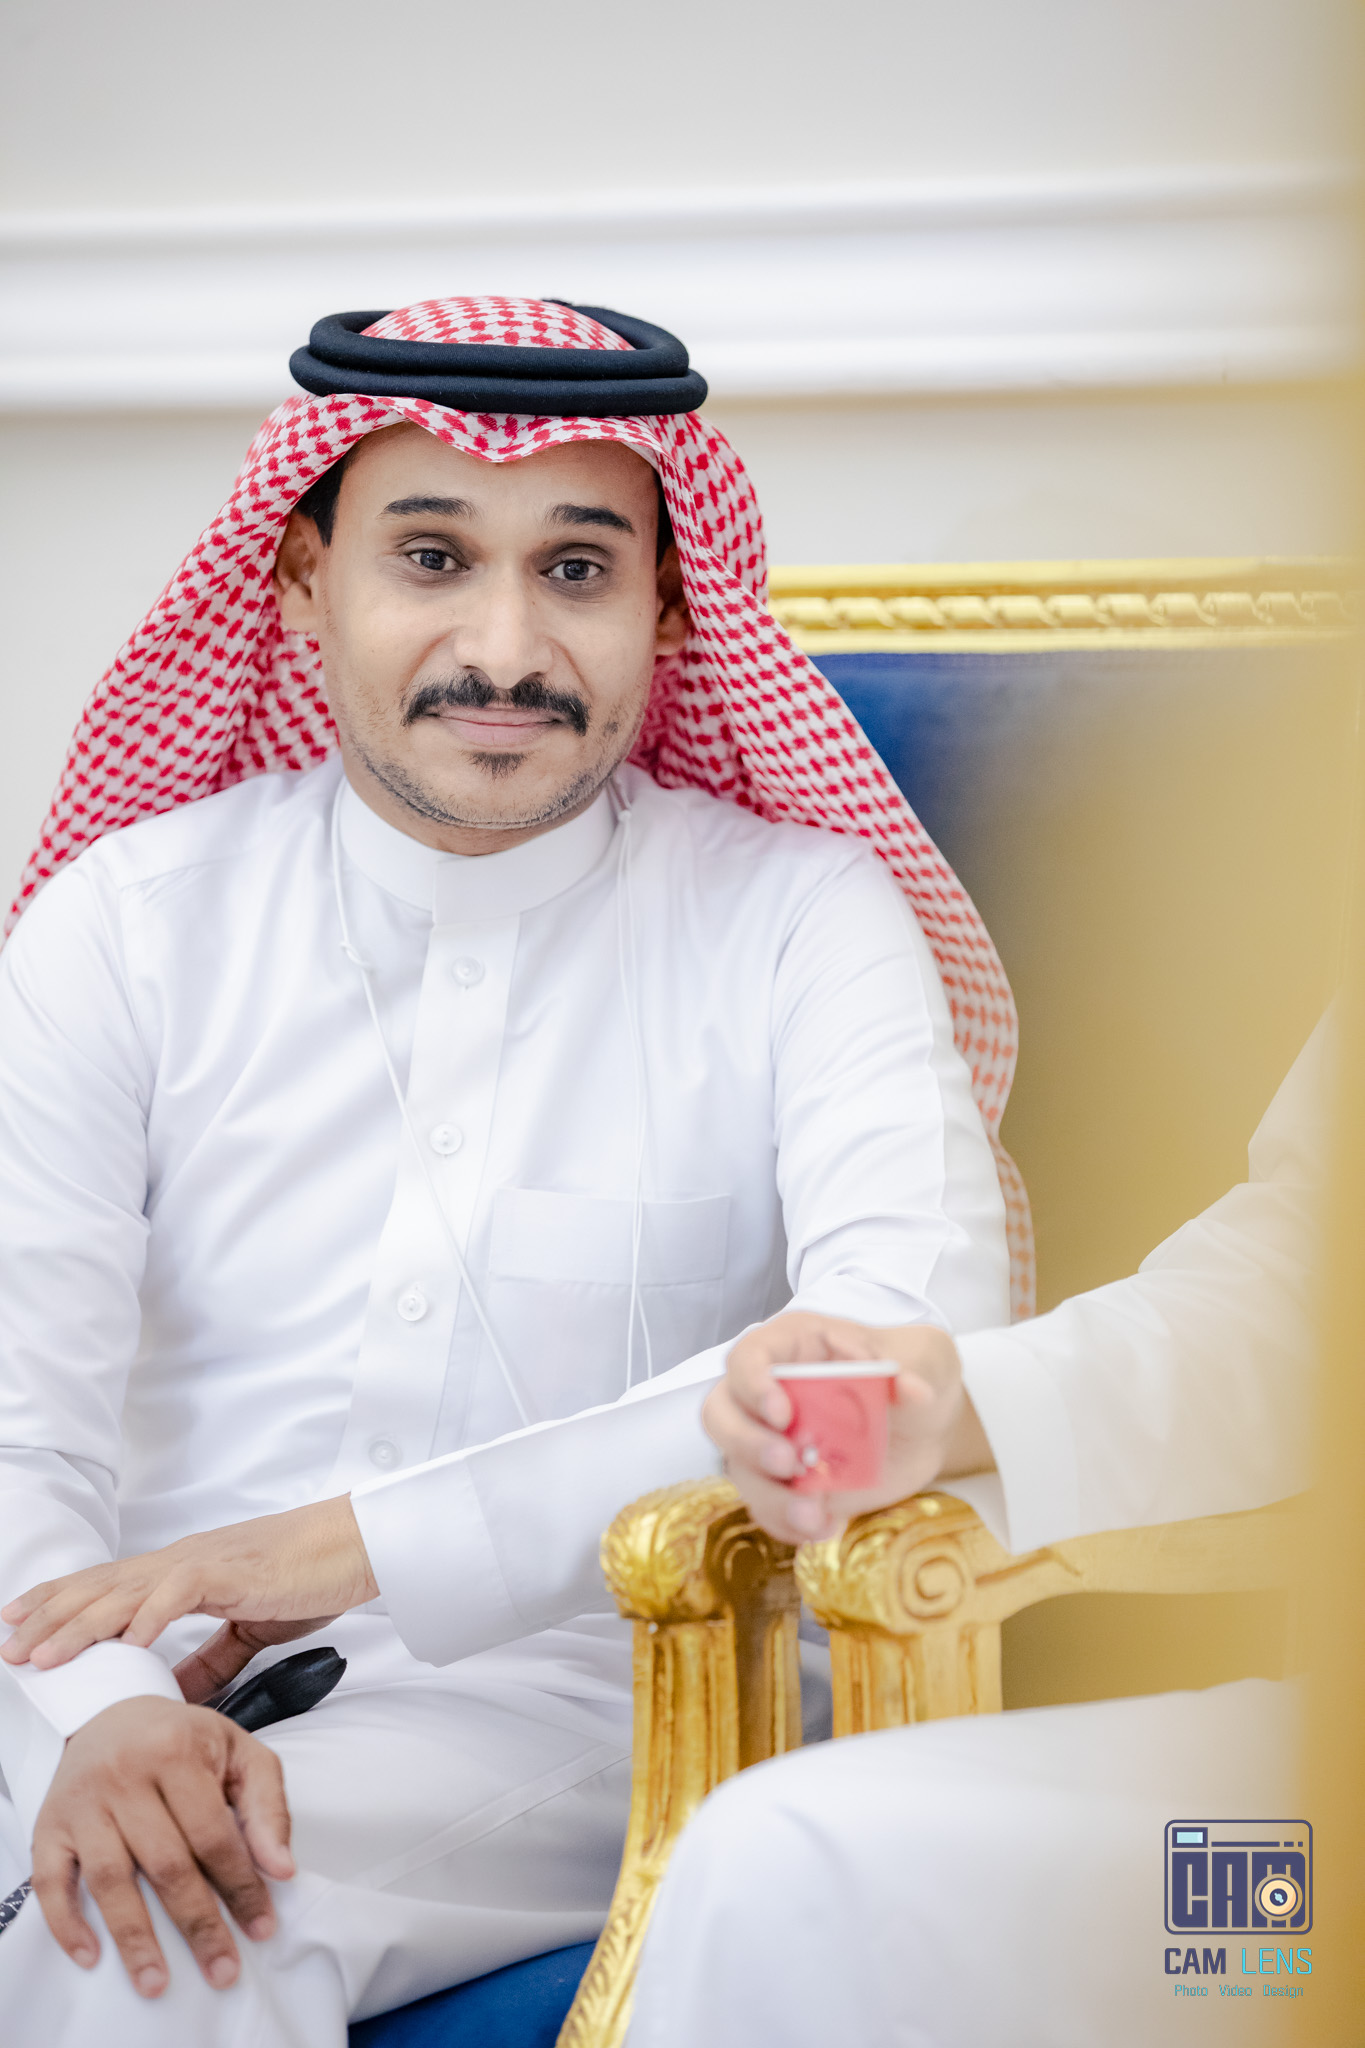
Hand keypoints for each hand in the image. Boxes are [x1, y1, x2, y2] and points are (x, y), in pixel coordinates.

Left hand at [1, 1494, 377, 1696]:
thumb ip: (208, 1658)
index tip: (20, 1624)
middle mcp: (182, 1561)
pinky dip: (147, 1618)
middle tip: (9, 1645)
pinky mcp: (233, 1571)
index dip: (62, 1604)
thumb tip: (173, 1692)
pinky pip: (178, 1594)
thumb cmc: (308, 1578)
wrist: (354, 1545)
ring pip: (125, 1592)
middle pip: (101, 1588)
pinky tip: (122, 1642)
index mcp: (183, 1571)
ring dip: (80, 1625)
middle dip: (51, 1618)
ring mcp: (204, 1562)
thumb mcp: (248, 1629)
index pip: (108, 1586)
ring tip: (44, 1653)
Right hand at [31, 1695, 293, 1996]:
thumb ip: (267, 1807)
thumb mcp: (239, 1751)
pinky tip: (92, 1954)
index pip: (214, 1834)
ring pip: (110, 1879)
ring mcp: (83, 1802)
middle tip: (221, 1968)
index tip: (261, 1926)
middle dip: (198, 1923)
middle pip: (166, 1863)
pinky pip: (50, 1881)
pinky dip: (67, 1922)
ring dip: (135, 1937)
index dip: (240, 1885)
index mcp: (177, 1751)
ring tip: (157, 1981)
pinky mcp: (50, 1825)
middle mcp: (124, 1775)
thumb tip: (281, 1869)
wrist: (112, 1712)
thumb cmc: (184, 1739)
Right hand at [703, 1310, 992, 1545]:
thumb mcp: (921, 1359)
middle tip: (791, 1464)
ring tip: (816, 1515)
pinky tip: (826, 1527)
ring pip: (740, 1469)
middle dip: (748, 1443)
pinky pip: (766, 1507)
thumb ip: (913, 1371)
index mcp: (792, 1346)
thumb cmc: (909, 1370)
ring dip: (771, 1497)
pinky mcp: (785, 1483)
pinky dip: (788, 1524)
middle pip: (721, 1415)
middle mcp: (768, 1392)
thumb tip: (912, 1389)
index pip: (747, 1356)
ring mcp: (771, 1440)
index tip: (782, 1413)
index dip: (753, 1384)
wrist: (921, 1423)